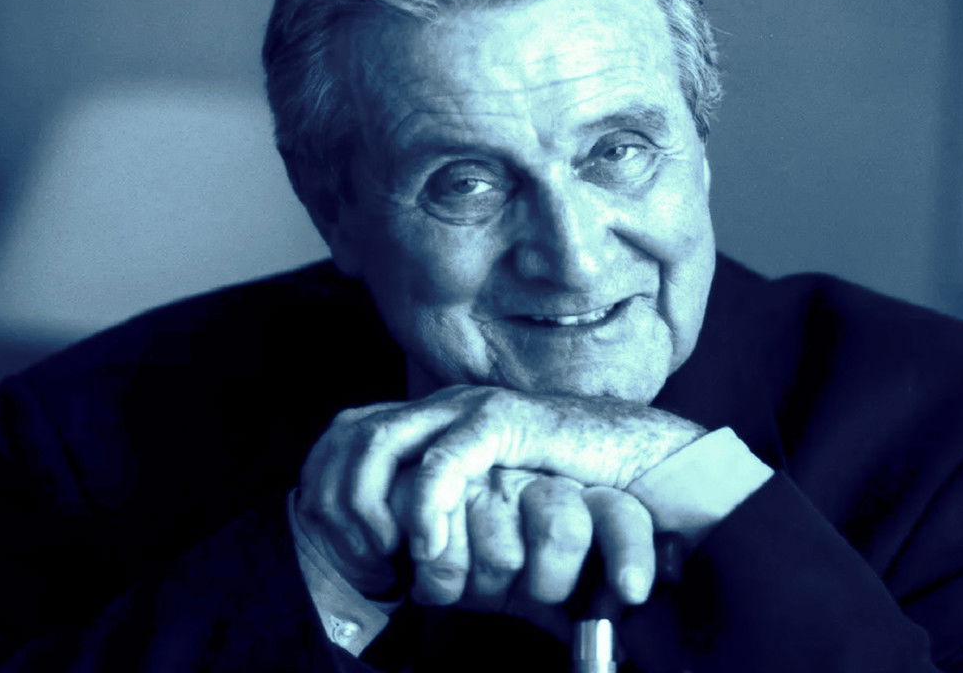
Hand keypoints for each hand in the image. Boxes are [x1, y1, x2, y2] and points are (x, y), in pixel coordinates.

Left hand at [295, 386, 702, 593]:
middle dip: (335, 501)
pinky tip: (429, 545)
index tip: (341, 548)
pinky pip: (443, 461)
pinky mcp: (504, 421)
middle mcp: (440, 404)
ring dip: (369, 505)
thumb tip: (385, 549)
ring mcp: (469, 407)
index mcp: (429, 418)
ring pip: (380, 442)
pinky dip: (425, 505)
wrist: (637, 453)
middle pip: (349, 435)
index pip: (344, 436)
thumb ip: (439, 506)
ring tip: (387, 555)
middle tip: (359, 558)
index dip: (324, 487)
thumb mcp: (484, 501)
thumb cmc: (565, 486)